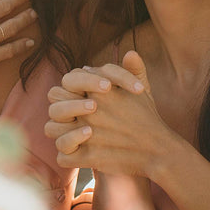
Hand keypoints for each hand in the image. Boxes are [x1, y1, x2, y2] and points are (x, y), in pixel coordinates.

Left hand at [45, 51, 171, 178]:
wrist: (158, 150)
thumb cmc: (148, 119)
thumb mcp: (143, 90)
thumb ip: (133, 70)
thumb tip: (130, 52)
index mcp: (100, 91)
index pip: (67, 81)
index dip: (70, 88)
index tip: (83, 97)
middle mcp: (90, 110)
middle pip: (54, 104)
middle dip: (60, 109)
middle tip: (73, 117)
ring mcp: (87, 133)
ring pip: (51, 130)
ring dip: (59, 132)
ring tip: (73, 134)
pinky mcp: (89, 156)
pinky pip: (63, 157)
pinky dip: (67, 156)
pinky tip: (77, 153)